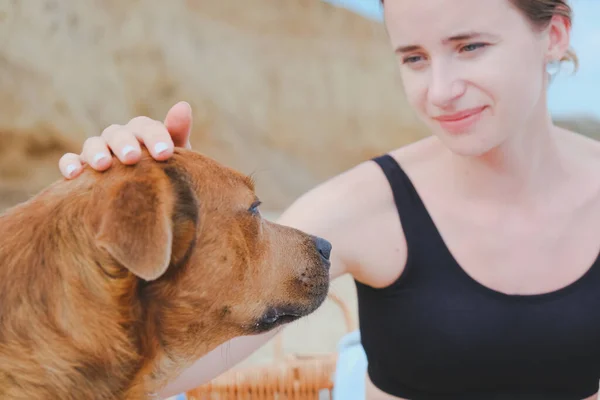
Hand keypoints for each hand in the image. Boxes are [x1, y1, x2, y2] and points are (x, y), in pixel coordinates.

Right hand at [58, 101, 192, 178]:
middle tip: (132, 158)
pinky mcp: (81, 166)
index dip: (155, 137)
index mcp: (142, 132)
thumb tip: (183, 105)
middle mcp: (119, 137)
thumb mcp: (177, 155)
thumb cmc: (165, 172)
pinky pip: (70, 161)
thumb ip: (177, 132)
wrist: (148, 196)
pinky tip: (73, 175)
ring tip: (102, 165)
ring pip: (93, 144)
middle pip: (118, 133)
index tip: (164, 153)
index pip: (147, 127)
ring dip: (96, 152)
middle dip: (124, 144)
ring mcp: (98, 151)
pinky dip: (69, 164)